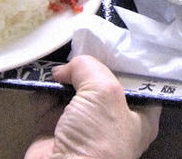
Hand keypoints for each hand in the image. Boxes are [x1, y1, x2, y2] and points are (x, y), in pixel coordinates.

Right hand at [25, 55, 160, 158]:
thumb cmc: (98, 138)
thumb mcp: (104, 91)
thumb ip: (90, 67)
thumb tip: (68, 68)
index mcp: (139, 116)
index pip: (139, 83)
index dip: (127, 62)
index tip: (113, 42)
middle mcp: (112, 121)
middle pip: (102, 83)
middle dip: (90, 65)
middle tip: (80, 44)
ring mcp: (82, 125)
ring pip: (73, 90)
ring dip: (64, 74)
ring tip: (58, 55)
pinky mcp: (54, 129)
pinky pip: (47, 101)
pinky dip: (42, 87)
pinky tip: (41, 72)